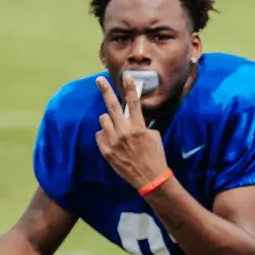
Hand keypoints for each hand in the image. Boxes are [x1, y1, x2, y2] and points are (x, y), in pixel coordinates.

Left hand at [95, 72, 169, 188]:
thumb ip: (141, 125)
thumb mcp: (154, 136)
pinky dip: (105, 135)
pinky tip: (112, 142)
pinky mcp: (106, 150)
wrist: (149, 178)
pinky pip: (99, 134)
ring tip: (115, 128)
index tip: (127, 76)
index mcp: (138, 127)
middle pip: (112, 106)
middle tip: (99, 80)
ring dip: (108, 121)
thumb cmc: (155, 156)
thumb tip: (132, 118)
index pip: (133, 103)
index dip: (130, 88)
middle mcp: (124, 132)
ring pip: (103, 119)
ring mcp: (113, 141)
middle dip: (106, 90)